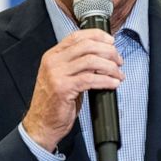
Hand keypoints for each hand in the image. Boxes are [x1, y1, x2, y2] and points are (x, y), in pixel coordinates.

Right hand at [22, 30, 123, 150]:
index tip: (111, 41)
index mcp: (53, 55)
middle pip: (87, 46)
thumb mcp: (63, 77)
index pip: (77, 36)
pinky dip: (106, 80)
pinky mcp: (63, 88)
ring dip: (110, 67)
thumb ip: (78, 65)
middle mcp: (53, 62)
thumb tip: (102, 57)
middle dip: (108, 51)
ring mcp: (57, 74)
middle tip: (119, 61)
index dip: (97, 36)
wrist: (41, 124)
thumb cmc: (54, 102)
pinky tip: (113, 83)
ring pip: (91, 61)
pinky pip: (91, 79)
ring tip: (119, 74)